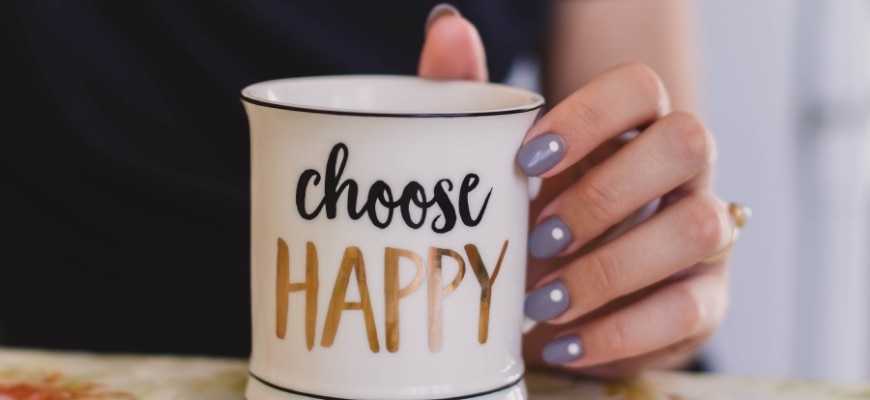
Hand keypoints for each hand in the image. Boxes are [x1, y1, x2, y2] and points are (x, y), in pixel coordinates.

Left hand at [419, 5, 737, 377]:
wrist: (560, 304)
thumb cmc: (530, 219)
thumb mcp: (494, 167)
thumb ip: (470, 99)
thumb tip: (448, 26)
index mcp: (632, 126)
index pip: (640, 87)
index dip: (590, 115)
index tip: (527, 160)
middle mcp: (682, 170)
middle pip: (687, 142)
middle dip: (605, 194)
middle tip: (537, 237)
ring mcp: (703, 232)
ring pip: (697, 227)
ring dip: (610, 268)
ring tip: (542, 301)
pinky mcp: (705, 300)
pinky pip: (687, 310)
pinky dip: (619, 331)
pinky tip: (566, 342)